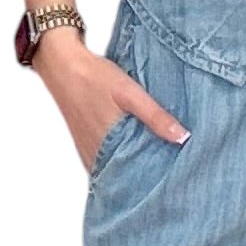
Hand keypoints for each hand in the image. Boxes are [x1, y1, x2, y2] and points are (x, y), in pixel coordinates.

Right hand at [33, 27, 190, 172]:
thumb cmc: (95, 77)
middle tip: (167, 173)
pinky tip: (130, 154)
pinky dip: (117, 162)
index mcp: (109, 144)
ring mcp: (88, 151)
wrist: (63, 67)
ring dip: (131, 169)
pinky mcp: (84, 145)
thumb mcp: (130, 93)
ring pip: (114, 170)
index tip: (174, 178)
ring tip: (153, 166)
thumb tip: (182, 138)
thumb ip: (155, 117)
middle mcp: (96, 154)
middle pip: (125, 175)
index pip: (137, 175)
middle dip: (145, 176)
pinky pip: (103, 162)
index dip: (155, 178)